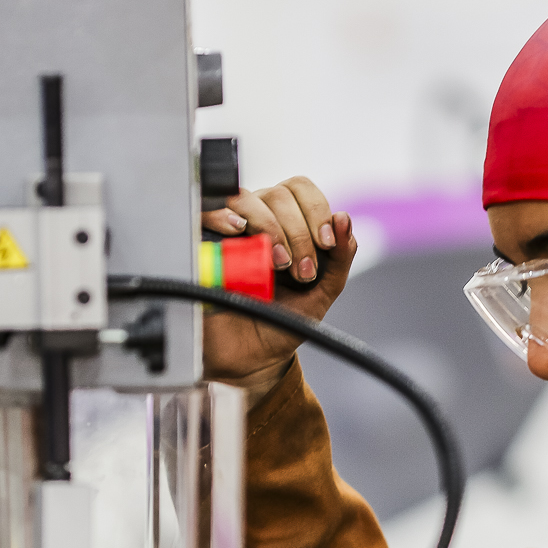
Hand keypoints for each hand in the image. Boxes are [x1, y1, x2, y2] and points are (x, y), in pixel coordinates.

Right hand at [202, 177, 358, 390]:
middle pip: (277, 194)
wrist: (252, 357)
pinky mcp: (202, 245)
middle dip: (297, 231)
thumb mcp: (322, 293)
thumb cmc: (285, 321)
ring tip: (278, 265)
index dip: (316, 210)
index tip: (325, 243)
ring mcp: (227, 230)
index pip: (300, 190)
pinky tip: (239, 231)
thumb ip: (340, 258)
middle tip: (302, 270)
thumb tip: (345, 218)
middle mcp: (257, 219)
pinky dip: (222, 215)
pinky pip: (205, 214)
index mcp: (287, 223)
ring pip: (245, 198)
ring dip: (269, 226)